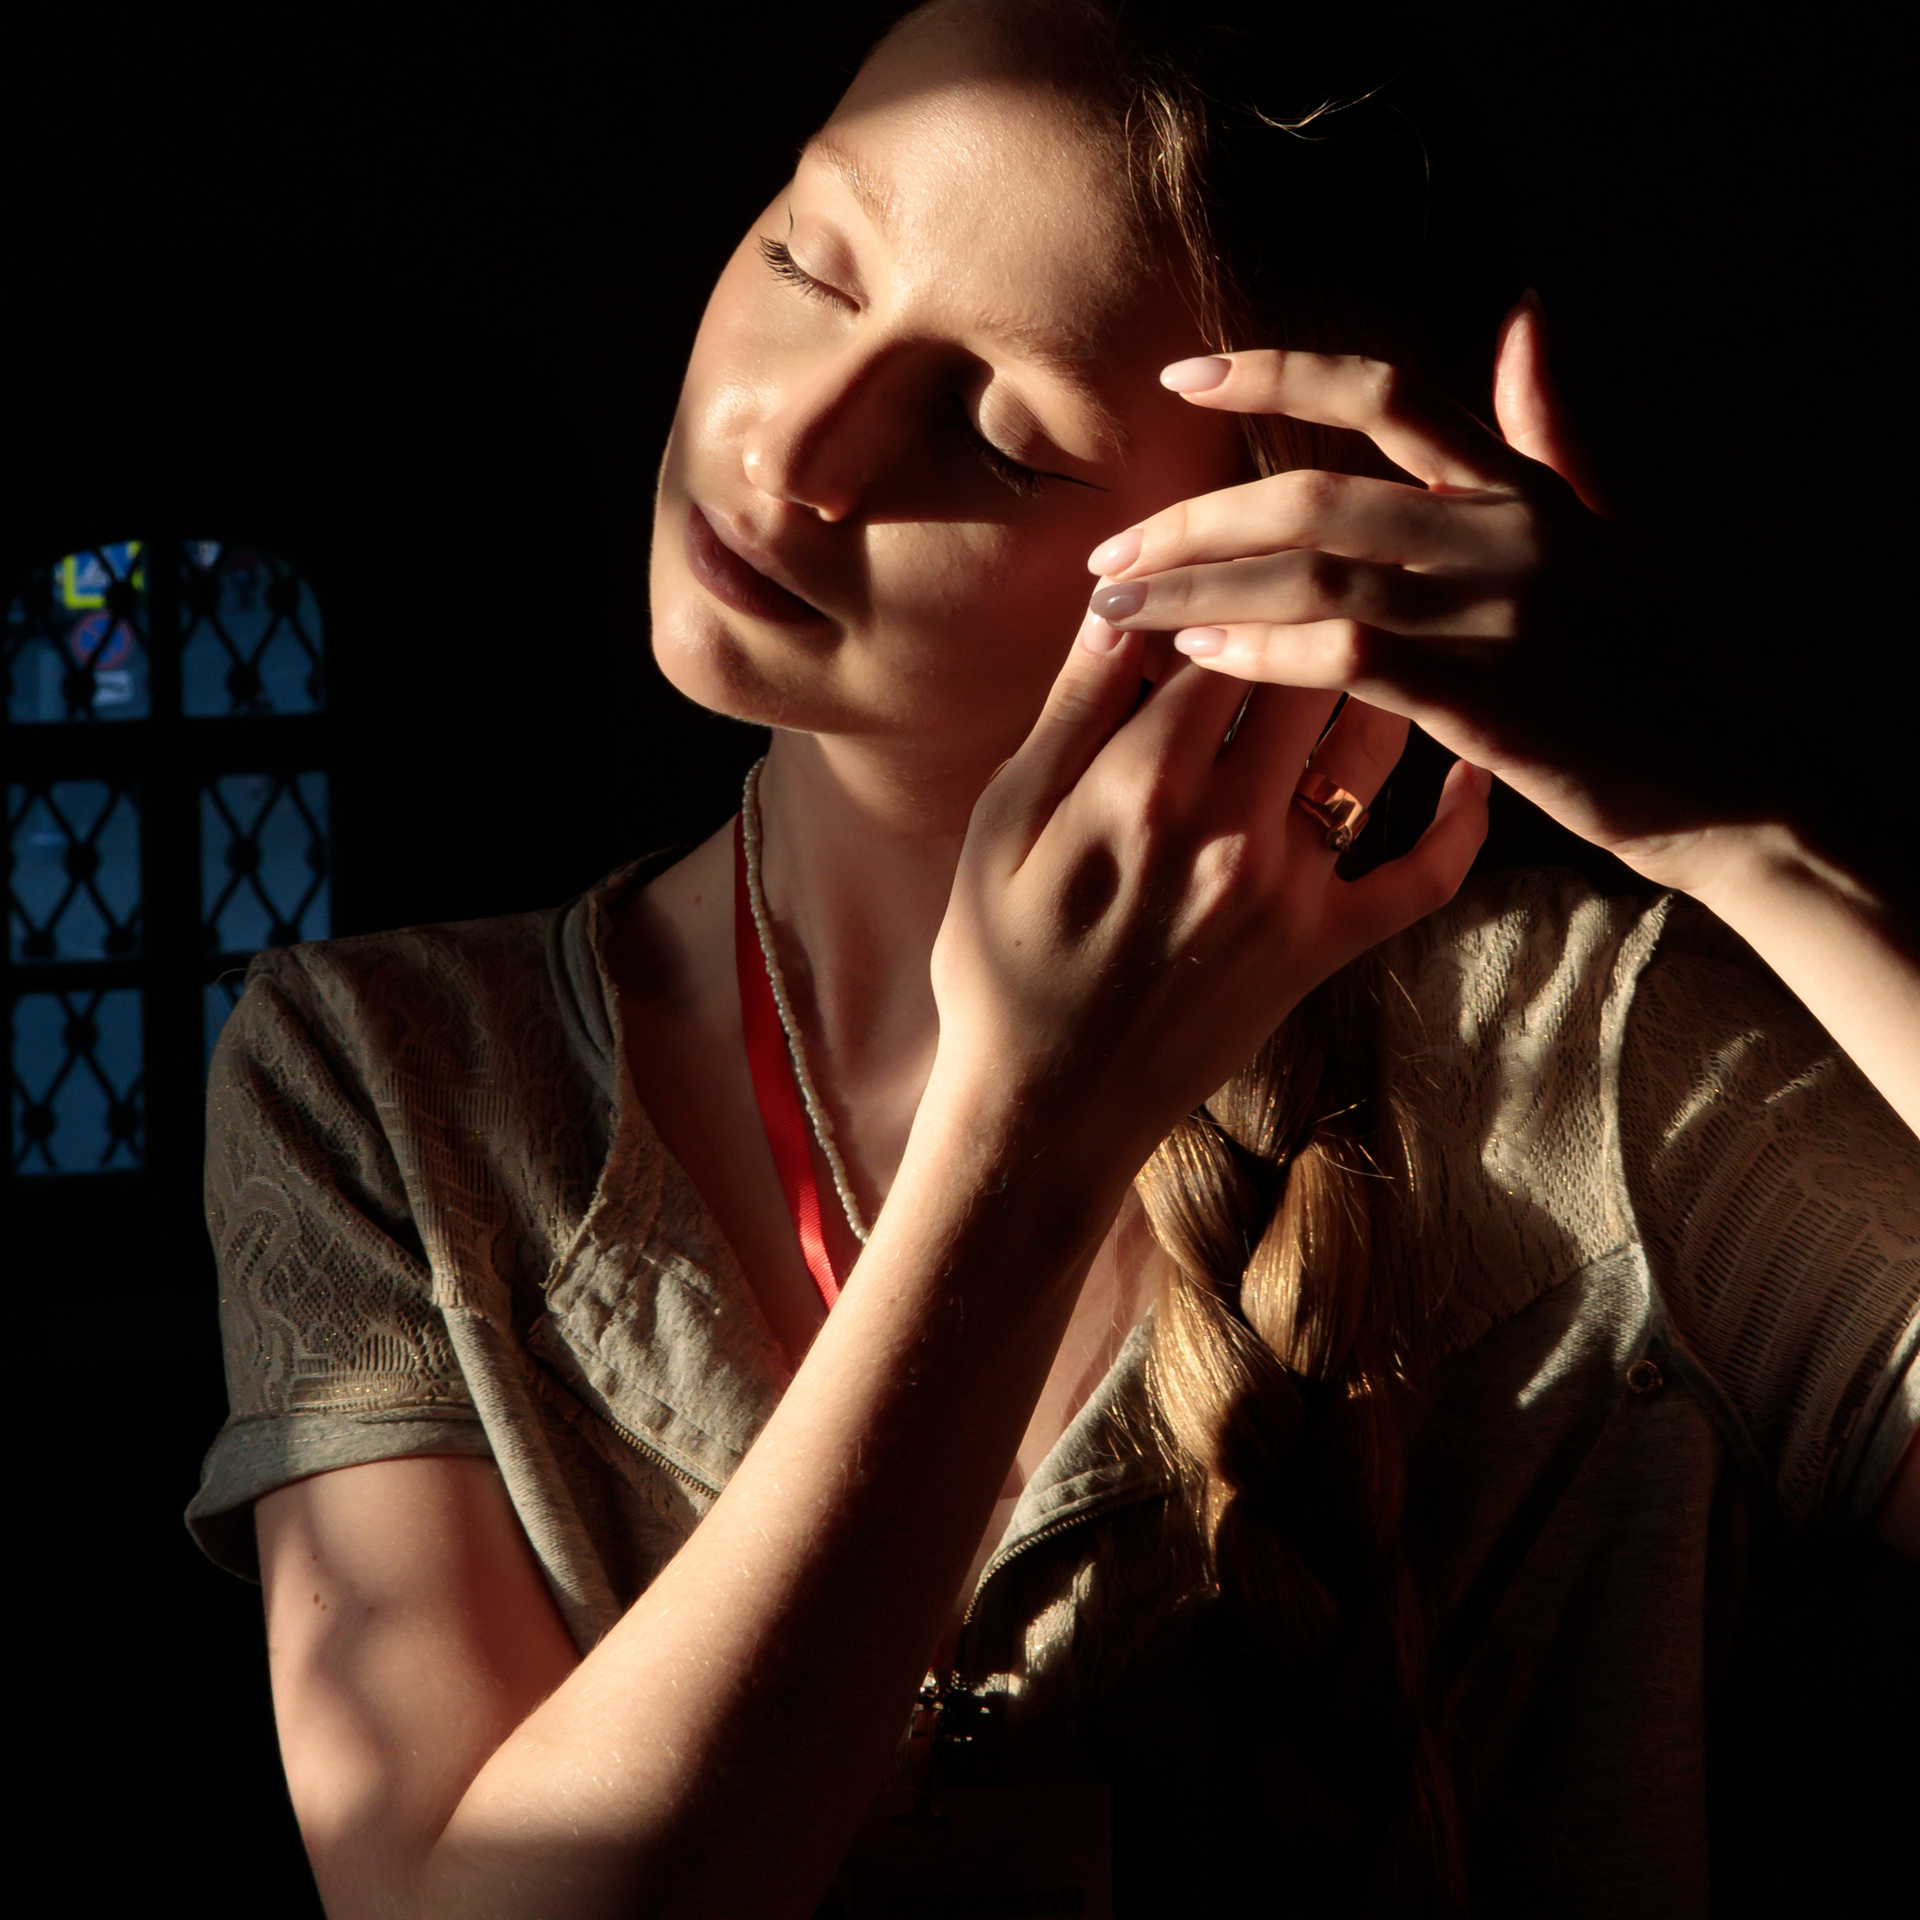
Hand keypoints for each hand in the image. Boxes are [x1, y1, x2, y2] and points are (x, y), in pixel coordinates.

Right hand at [925, 613, 1489, 1187]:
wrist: (1045, 1110)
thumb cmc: (1000, 960)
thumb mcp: (1004, 823)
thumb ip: (1073, 712)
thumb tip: (1123, 600)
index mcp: (1147, 783)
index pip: (1220, 626)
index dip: (1225, 570)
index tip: (1222, 545)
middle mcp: (1238, 824)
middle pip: (1313, 665)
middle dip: (1314, 601)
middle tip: (1320, 559)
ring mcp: (1294, 889)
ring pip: (1375, 747)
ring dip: (1379, 681)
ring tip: (1378, 630)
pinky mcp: (1326, 949)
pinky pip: (1424, 876)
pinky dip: (1463, 822)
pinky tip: (1476, 770)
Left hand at [1083, 301, 1724, 894]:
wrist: (1722, 781)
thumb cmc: (1645, 665)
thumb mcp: (1601, 527)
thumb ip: (1545, 432)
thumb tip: (1523, 318)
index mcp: (1521, 482)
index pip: (1382, 391)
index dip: (1274, 372)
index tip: (1181, 378)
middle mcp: (1503, 528)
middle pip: (1314, 491)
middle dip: (1196, 519)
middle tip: (1113, 550)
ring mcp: (1494, 609)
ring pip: (1311, 572)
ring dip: (1200, 587)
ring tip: (1118, 606)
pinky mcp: (1482, 694)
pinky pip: (1343, 656)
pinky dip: (1259, 652)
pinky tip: (1195, 658)